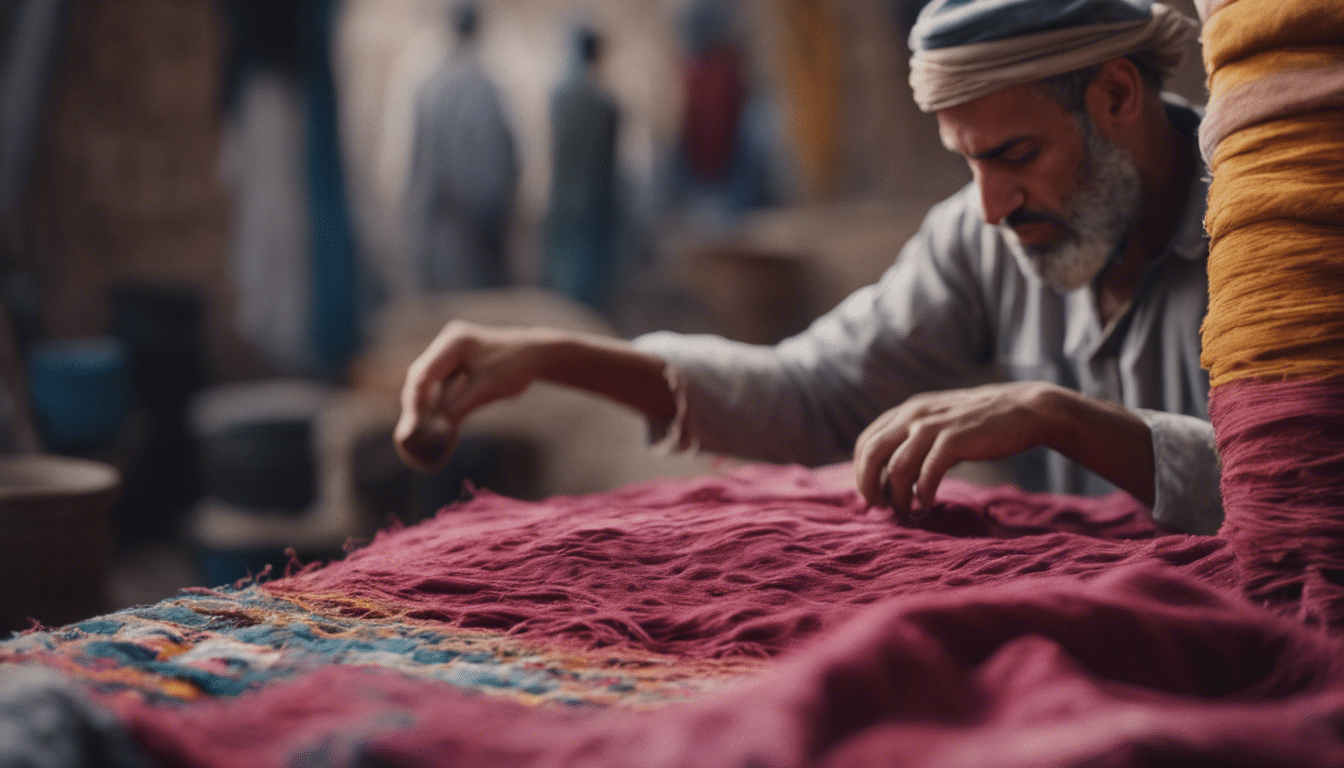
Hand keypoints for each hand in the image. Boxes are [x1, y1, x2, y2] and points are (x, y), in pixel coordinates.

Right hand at [394, 321, 557, 471]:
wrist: (536, 355)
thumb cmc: (514, 367)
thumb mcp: (486, 389)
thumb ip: (459, 407)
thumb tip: (434, 431)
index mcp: (453, 342)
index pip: (423, 374)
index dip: (416, 401)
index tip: (414, 427)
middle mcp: (447, 345)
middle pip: (420, 377)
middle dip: (415, 405)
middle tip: (409, 434)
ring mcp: (449, 354)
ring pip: (426, 383)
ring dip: (422, 406)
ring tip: (416, 432)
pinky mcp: (455, 366)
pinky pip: (438, 386)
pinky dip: (435, 403)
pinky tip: (433, 423)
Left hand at [854, 382, 1064, 513]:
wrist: (1024, 410)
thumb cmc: (979, 425)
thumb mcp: (938, 424)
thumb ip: (914, 444)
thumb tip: (891, 481)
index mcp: (906, 411)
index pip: (866, 442)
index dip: (860, 472)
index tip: (870, 497)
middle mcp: (913, 415)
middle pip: (872, 453)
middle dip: (869, 486)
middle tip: (880, 508)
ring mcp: (934, 425)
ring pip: (897, 467)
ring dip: (898, 496)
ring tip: (909, 511)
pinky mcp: (955, 439)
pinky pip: (927, 472)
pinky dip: (923, 493)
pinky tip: (928, 503)